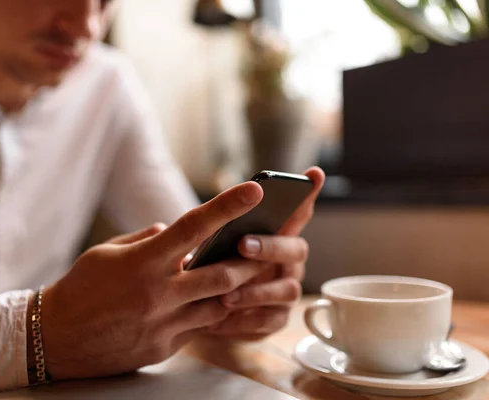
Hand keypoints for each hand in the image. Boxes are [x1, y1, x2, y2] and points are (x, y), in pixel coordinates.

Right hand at [38, 181, 269, 380]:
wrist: (55, 339)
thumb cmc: (79, 289)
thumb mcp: (107, 253)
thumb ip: (144, 240)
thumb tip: (168, 230)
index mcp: (145, 261)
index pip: (195, 226)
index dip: (228, 205)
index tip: (255, 190)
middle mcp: (159, 292)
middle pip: (223, 273)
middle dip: (251, 261)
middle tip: (269, 249)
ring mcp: (163, 323)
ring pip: (218, 305)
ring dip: (231, 291)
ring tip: (243, 278)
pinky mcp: (164, 347)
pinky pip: (198, 329)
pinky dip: (206, 314)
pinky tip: (204, 305)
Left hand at [206, 167, 325, 340]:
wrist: (200, 309)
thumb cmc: (210, 267)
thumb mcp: (208, 246)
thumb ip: (212, 233)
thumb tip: (181, 222)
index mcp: (276, 236)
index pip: (297, 212)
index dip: (308, 194)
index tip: (313, 173)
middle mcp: (288, 261)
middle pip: (296, 249)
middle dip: (271, 246)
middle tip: (242, 245)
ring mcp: (285, 290)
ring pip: (287, 289)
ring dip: (257, 291)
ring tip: (226, 295)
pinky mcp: (276, 318)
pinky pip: (271, 320)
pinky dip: (247, 320)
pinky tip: (224, 318)